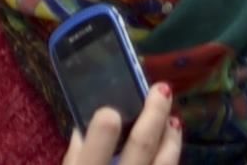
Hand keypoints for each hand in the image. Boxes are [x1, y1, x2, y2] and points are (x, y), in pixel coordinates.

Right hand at [62, 83, 177, 164]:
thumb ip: (74, 155)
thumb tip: (84, 122)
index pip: (94, 153)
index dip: (102, 132)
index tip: (109, 111)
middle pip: (141, 146)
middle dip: (153, 115)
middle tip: (162, 89)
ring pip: (165, 161)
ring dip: (171, 136)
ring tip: (172, 118)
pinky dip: (171, 154)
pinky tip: (171, 142)